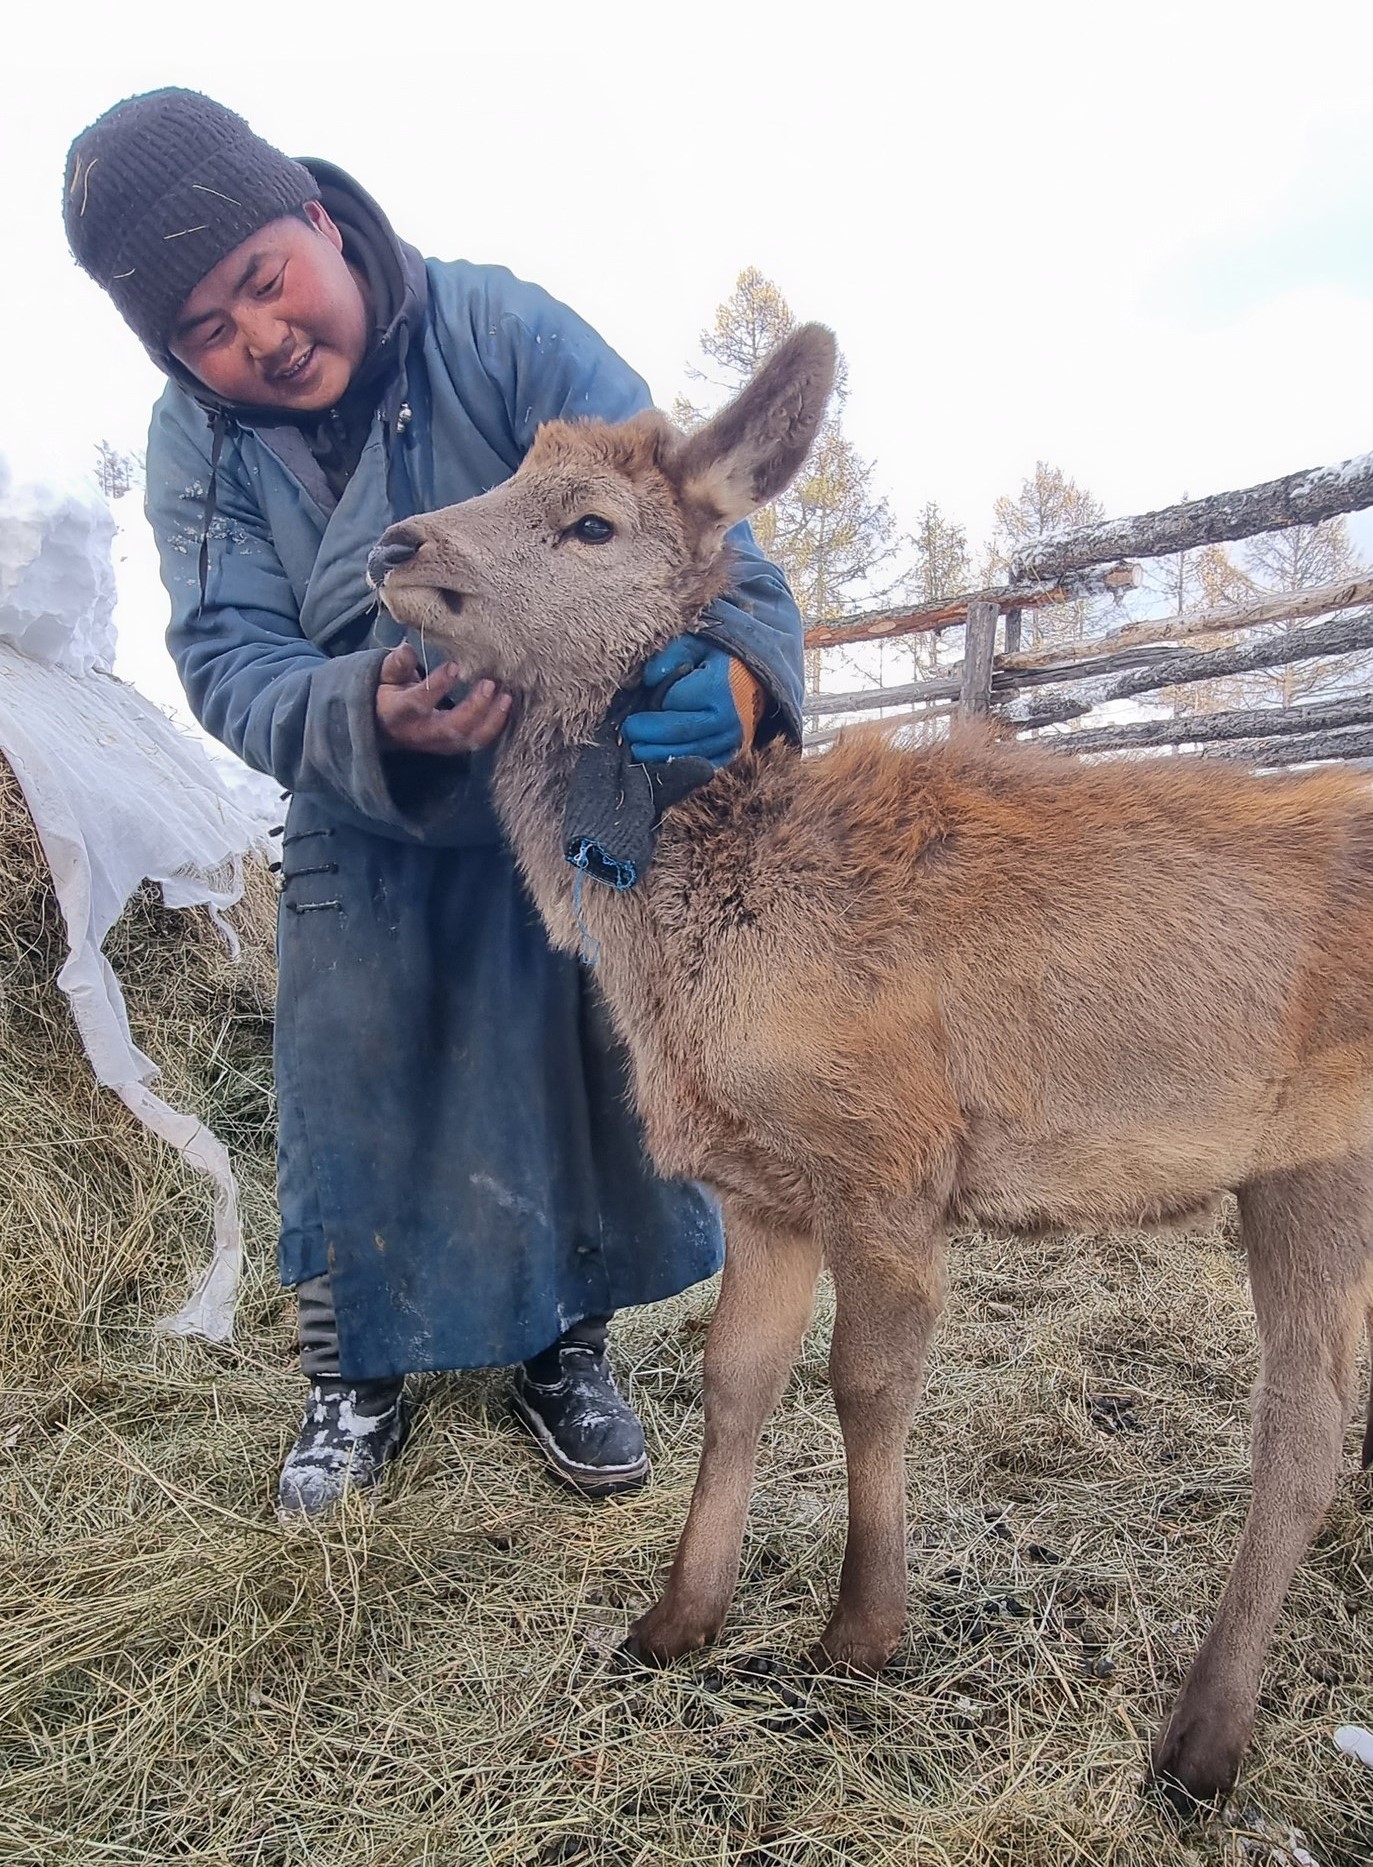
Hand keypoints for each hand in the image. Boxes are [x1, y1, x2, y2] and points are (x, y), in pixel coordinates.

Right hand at [374, 644, 511, 754]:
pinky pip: (476, 742)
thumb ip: (396, 664)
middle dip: (474, 708)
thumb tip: (407, 649)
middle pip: (451, 728)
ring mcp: (438, 744)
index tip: (455, 666)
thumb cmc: (388, 694)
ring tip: (506, 697)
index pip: (418, 702)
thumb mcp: (384, 676)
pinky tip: (505, 706)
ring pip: (468, 740)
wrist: (384, 725)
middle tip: (490, 684)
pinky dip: (494, 726)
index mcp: (399, 713)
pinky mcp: (452, 747)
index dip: (437, 686)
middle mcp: (420, 733)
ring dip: (491, 720)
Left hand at [620, 635, 763, 767]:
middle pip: (677, 733)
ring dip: (656, 754)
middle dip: (647, 734)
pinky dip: (677, 764)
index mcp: (718, 689)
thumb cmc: (719, 658)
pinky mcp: (731, 755)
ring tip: (636, 748)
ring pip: (686, 755)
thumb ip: (670, 656)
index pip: (673, 703)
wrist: (756, 678)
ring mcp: (732, 741)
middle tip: (627, 731)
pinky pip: (699, 766)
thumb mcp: (696, 644)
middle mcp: (728, 720)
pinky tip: (659, 758)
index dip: (652, 705)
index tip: (637, 705)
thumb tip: (647, 679)